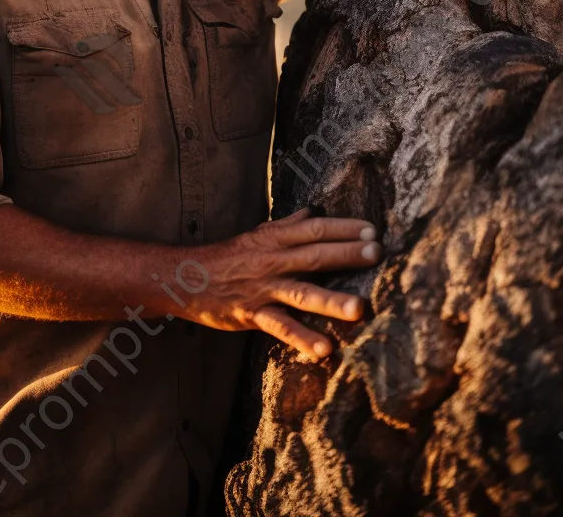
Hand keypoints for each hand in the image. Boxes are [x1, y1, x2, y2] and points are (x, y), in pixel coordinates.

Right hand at [182, 208, 378, 360]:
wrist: (185, 277)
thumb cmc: (227, 256)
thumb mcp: (257, 234)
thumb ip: (288, 225)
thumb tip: (313, 212)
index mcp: (275, 238)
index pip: (314, 228)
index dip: (342, 228)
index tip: (372, 229)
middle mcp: (273, 261)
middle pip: (314, 255)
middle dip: (345, 254)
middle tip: (377, 253)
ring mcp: (264, 289)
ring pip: (301, 294)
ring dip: (331, 301)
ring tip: (359, 308)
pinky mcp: (253, 314)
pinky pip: (280, 328)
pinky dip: (302, 339)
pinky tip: (324, 350)